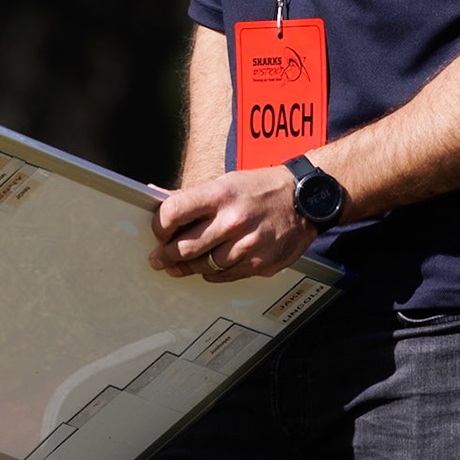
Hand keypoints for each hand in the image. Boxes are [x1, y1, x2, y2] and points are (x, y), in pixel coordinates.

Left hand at [147, 166, 315, 281]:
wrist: (306, 200)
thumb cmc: (261, 189)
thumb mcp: (225, 183)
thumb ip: (190, 196)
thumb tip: (154, 194)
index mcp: (220, 195)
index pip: (174, 212)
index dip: (160, 225)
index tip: (159, 231)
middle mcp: (234, 220)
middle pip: (186, 247)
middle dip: (166, 254)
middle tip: (159, 258)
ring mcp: (249, 244)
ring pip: (205, 266)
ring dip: (188, 267)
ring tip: (179, 265)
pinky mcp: (262, 263)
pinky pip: (226, 276)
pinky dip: (212, 273)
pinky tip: (208, 268)